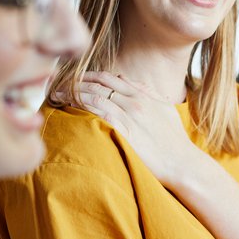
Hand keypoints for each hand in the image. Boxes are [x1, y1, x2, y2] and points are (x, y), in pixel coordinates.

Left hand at [59, 71, 198, 186]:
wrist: (182, 162)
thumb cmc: (174, 141)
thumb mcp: (165, 110)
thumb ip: (147, 93)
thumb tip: (128, 82)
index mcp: (143, 95)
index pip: (109, 77)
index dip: (88, 75)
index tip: (74, 78)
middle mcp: (135, 101)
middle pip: (98, 83)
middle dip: (75, 81)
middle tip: (57, 85)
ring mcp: (130, 114)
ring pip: (95, 94)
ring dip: (72, 92)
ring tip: (56, 94)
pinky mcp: (124, 129)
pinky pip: (98, 111)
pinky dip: (82, 104)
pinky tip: (69, 105)